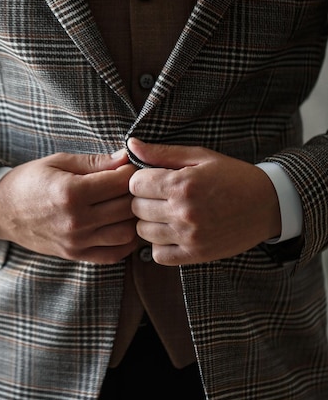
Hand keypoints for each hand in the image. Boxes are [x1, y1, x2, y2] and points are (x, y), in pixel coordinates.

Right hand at [0, 150, 138, 263]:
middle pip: (127, 208)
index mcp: (71, 192)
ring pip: (126, 234)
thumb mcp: (59, 161)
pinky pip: (114, 254)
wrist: (1, 210)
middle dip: (136, 194)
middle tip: (134, 186)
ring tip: (127, 205)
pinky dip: (125, 242)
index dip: (132, 172)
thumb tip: (126, 158)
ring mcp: (77, 242)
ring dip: (133, 219)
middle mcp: (76, 220)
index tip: (132, 167)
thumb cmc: (30, 180)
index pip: (121, 183)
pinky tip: (120, 225)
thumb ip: (95, 162)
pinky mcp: (76, 255)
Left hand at [128, 138, 280, 265]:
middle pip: (135, 208)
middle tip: (160, 197)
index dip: (140, 180)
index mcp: (182, 184)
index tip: (152, 180)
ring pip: (142, 232)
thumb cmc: (232, 176)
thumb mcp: (200, 157)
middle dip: (143, 200)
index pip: (134, 184)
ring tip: (166, 214)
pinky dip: (160, 245)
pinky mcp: (195, 255)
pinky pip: (158, 255)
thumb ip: (162, 153)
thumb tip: (131, 144)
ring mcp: (189, 236)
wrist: (268, 204)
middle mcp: (183, 212)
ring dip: (150, 223)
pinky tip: (172, 233)